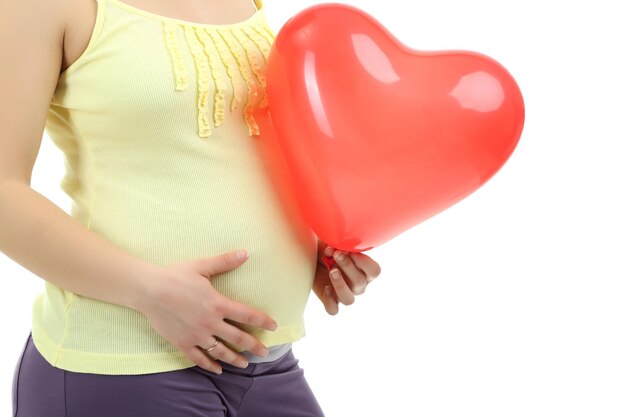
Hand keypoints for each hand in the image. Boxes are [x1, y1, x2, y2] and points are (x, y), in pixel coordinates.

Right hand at [135, 249, 277, 373]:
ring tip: (245, 364)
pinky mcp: (182, 343)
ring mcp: (197, 335)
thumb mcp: (202, 266)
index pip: (247, 315)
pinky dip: (210, 365)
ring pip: (221, 351)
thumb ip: (225, 262)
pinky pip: (199, 358)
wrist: (148, 290)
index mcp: (218, 304)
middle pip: (238, 338)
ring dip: (235, 359)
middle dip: (254, 346)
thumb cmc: (175, 275)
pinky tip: (218, 370)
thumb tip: (245, 252)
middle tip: (265, 353)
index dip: (262, 321)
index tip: (273, 326)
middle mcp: (210, 322)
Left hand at [312, 239, 381, 314]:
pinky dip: (329, 301)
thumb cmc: (329, 249)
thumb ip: (337, 245)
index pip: (374, 271)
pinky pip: (333, 310)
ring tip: (331, 271)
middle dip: (348, 266)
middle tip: (337, 255)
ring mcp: (345, 294)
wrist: (313, 259)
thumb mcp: (334, 243)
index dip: (364, 262)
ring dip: (340, 285)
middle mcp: (358, 285)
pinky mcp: (331, 301)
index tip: (350, 251)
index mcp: (365, 271)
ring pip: (348, 299)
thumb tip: (332, 250)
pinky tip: (325, 288)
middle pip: (360, 282)